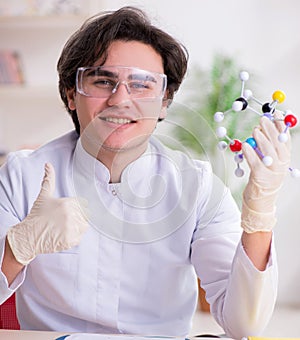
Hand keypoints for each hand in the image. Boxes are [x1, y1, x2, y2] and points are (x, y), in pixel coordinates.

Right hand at [7, 163, 88, 264]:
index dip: (74, 209)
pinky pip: (79, 237)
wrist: (28, 236)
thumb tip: (48, 164)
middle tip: (62, 221)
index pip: (82, 205)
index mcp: (67, 203)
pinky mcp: (70, 240)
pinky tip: (62, 235)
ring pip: (83, 226)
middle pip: (83, 215)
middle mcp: (70, 215)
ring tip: (63, 227)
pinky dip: (73, 237)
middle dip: (75, 218)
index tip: (64, 213)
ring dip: (76, 227)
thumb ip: (49, 180)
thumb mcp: (43, 196)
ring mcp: (71, 228)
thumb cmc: (37, 215)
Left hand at [241, 114, 290, 232]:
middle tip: (262, 119)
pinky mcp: (260, 176)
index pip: (285, 138)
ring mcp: (272, 171)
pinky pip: (254, 161)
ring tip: (255, 130)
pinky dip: (250, 152)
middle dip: (270, 129)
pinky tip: (245, 145)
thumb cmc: (264, 178)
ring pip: (267, 150)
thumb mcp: (270, 162)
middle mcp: (281, 164)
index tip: (275, 113)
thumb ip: (268, 147)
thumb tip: (262, 128)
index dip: (281, 125)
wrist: (261, 201)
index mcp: (285, 158)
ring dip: (260, 138)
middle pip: (277, 142)